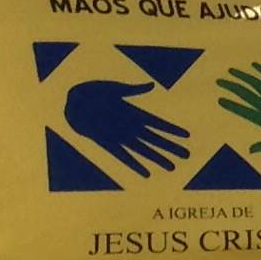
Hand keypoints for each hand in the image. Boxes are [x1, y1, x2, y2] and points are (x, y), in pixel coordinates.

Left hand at [65, 78, 189, 178]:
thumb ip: (133, 90)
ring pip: (143, 150)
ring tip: (172, 167)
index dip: (171, 129)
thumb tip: (152, 85)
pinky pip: (123, 156)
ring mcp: (119, 136)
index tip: (187, 135)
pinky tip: (145, 174)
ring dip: (157, 158)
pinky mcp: (107, 142)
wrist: (73, 101)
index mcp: (133, 112)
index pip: (158, 123)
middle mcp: (130, 127)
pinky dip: (134, 165)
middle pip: (155, 139)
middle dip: (170, 147)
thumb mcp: (115, 89)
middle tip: (187, 155)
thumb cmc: (93, 91)